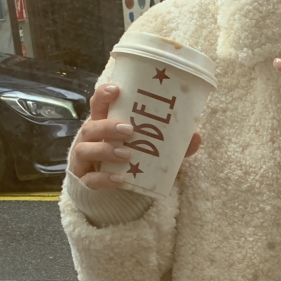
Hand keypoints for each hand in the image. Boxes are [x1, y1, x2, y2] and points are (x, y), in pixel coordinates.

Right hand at [69, 84, 201, 189]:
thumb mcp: (151, 151)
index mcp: (104, 125)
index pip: (98, 105)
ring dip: (105, 150)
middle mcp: (91, 140)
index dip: (103, 95)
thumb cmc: (130, 161)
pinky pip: (91, 179)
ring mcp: (85, 160)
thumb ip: (173, 146)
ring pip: (84, 150)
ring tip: (126, 154)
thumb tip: (196, 137)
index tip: (116, 89)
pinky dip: (105, 179)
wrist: (114, 191)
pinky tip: (121, 179)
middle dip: (107, 126)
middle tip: (129, 130)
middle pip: (90, 126)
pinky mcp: (86, 181)